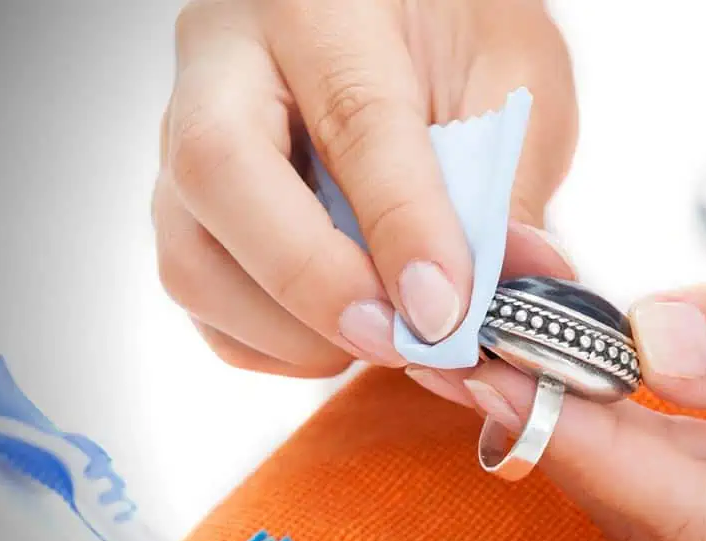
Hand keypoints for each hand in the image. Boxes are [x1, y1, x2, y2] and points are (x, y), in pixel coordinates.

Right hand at [155, 0, 576, 376]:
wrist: (401, 14)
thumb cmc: (456, 27)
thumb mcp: (513, 73)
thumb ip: (511, 179)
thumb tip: (520, 286)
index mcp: (322, 3)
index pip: (354, 122)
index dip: (401, 229)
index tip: (445, 311)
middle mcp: (228, 55)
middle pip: (218, 173)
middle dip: (313, 282)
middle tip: (399, 341)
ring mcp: (186, 128)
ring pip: (189, 252)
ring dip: (288, 328)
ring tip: (384, 340)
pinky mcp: (187, 196)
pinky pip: (198, 294)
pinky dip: (267, 342)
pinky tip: (339, 335)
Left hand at [441, 196, 705, 540]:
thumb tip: (643, 347)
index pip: (693, 508)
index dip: (582, 444)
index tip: (497, 376)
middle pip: (670, 517)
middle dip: (566, 432)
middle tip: (478, 354)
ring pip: (678, 506)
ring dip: (593, 431)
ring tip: (512, 359)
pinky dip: (642, 432)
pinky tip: (589, 381)